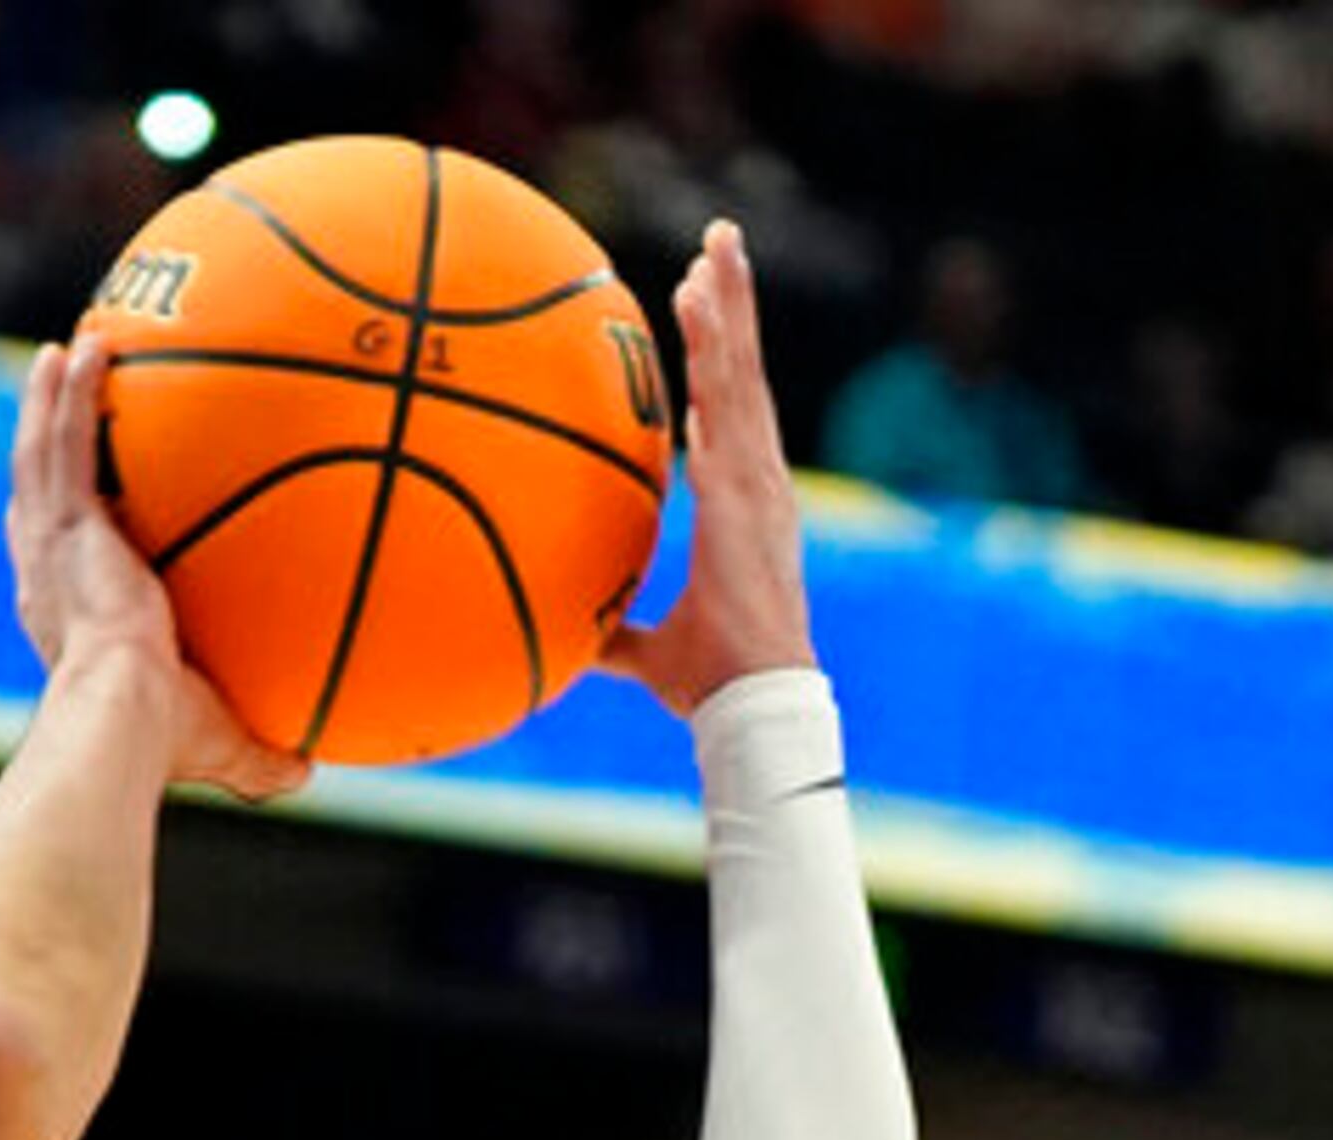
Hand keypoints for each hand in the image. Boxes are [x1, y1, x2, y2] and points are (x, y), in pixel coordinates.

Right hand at [9, 331, 309, 803]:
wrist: (122, 716)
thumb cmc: (160, 741)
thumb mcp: (217, 745)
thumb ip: (259, 754)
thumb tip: (306, 772)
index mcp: (68, 623)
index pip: (56, 567)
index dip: (59, 534)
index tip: (72, 509)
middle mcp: (49, 579)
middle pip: (40, 497)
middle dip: (44, 450)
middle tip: (56, 410)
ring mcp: (52, 546)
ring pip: (41, 455)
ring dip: (48, 401)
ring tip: (62, 354)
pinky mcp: (65, 523)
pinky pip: (68, 440)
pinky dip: (73, 393)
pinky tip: (88, 347)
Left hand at [602, 222, 814, 716]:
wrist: (754, 703)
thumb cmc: (714, 685)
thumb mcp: (652, 655)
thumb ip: (616, 637)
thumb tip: (574, 640)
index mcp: (744, 508)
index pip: (732, 416)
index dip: (721, 361)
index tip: (702, 307)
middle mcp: (758, 481)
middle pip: (745, 374)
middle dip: (734, 306)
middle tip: (718, 243)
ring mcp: (756, 481)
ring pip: (740, 373)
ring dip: (728, 306)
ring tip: (715, 244)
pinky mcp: (743, 490)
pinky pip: (725, 402)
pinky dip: (713, 348)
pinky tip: (696, 300)